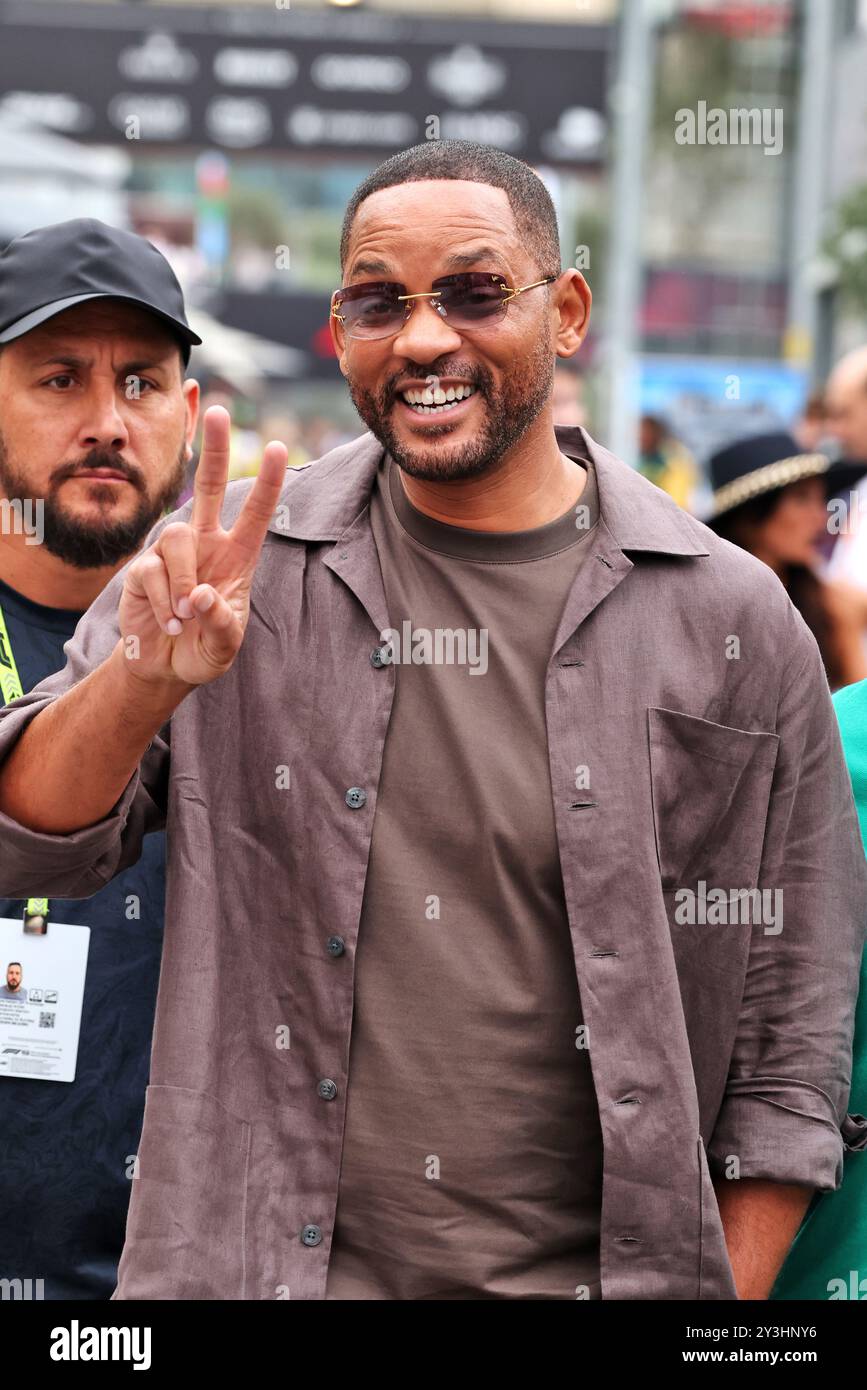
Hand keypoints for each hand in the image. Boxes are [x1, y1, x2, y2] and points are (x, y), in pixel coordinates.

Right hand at [118, 406, 287, 687]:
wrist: (165, 666)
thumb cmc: (204, 649)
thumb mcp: (224, 646)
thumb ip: (221, 624)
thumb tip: (200, 594)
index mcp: (237, 557)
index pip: (256, 513)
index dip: (268, 482)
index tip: (280, 447)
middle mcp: (206, 545)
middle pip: (210, 487)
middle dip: (214, 450)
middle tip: (217, 411)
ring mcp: (171, 554)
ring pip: (176, 538)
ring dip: (181, 582)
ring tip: (183, 617)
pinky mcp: (142, 568)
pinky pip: (151, 572)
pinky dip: (162, 602)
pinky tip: (168, 623)